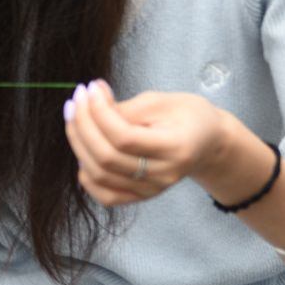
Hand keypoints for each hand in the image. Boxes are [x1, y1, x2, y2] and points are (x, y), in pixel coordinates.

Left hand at [63, 80, 231, 206]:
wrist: (208, 143)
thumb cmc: (187, 116)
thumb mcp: (161, 102)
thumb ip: (125, 107)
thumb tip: (89, 102)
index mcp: (175, 148)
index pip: (125, 137)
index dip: (99, 112)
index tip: (90, 88)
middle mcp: (164, 174)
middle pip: (107, 158)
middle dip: (83, 125)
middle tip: (76, 100)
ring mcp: (152, 189)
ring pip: (100, 176)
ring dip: (79, 144)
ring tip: (76, 117)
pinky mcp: (142, 195)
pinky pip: (106, 195)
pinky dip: (87, 175)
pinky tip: (83, 150)